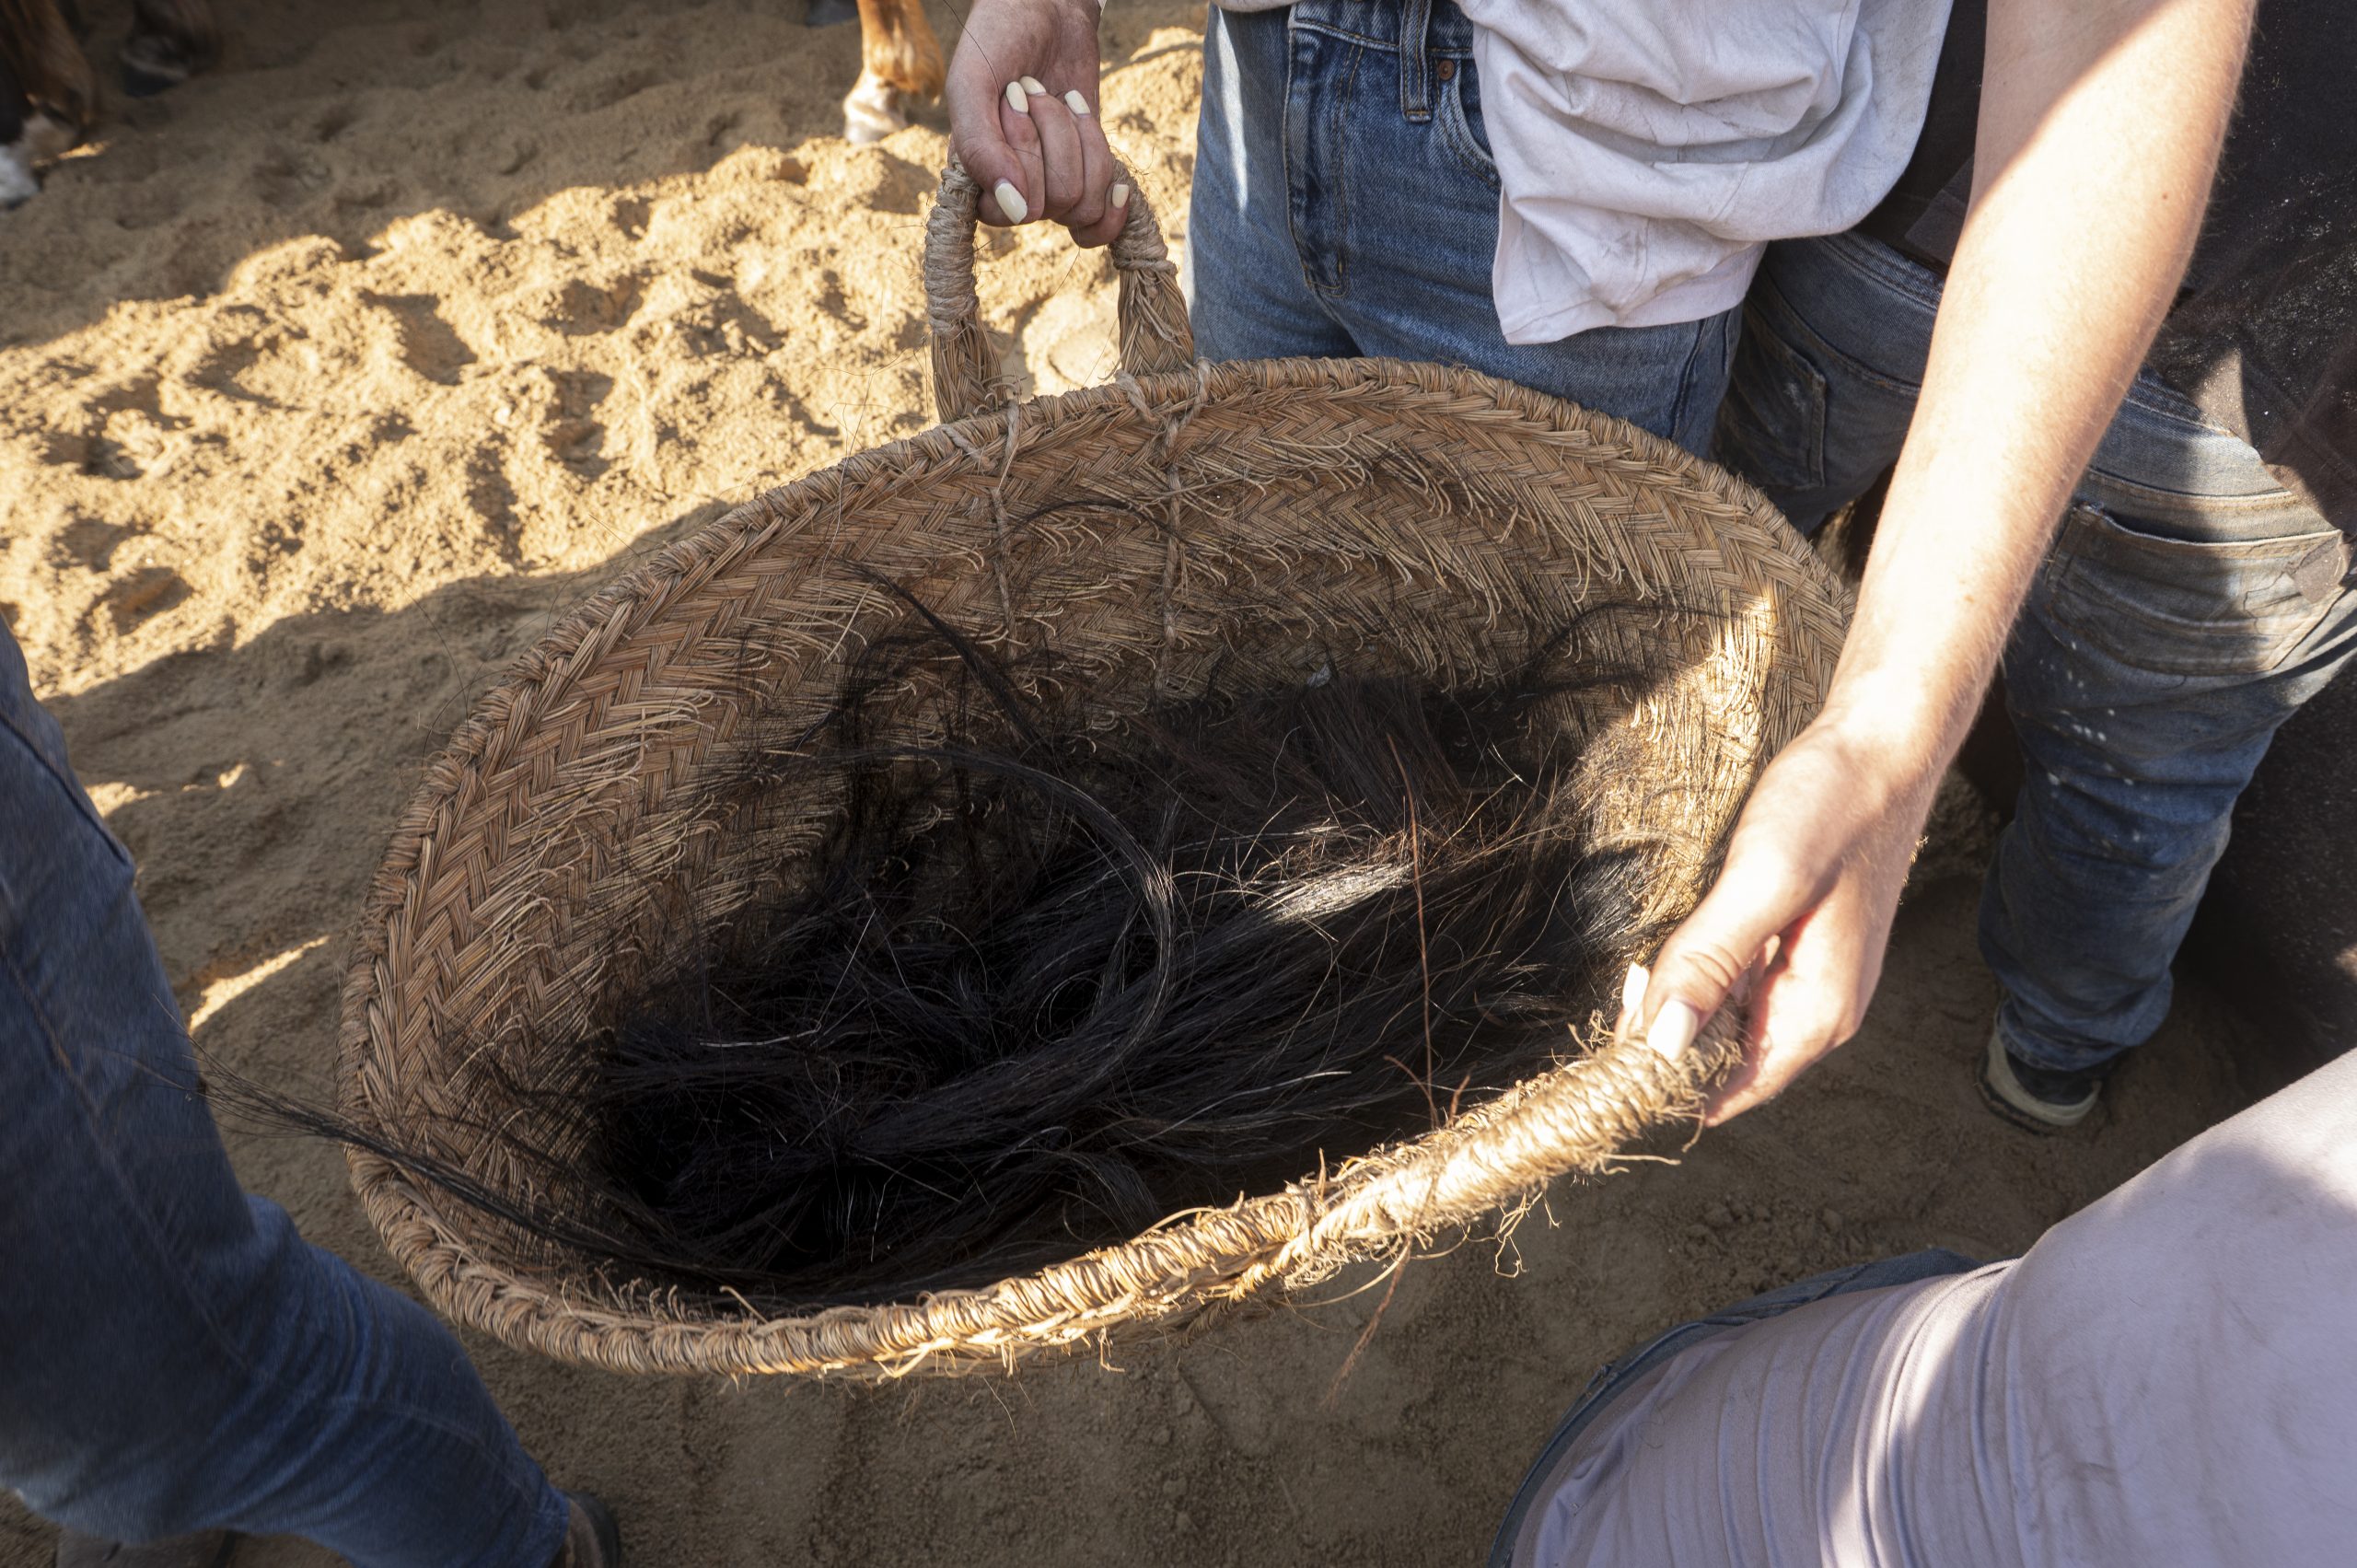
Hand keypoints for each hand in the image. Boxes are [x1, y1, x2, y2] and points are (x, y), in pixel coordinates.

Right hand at [946, 0, 1128, 245]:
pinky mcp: (1085, 178)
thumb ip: (978, 148)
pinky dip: (1108, 183)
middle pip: (1053, 203)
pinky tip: (1109, 169)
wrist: (1045, 9)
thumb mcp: (974, 83)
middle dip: (1054, 137)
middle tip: (1035, 91)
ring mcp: (1049, 188)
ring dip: (1080, 142)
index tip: (1011, 100)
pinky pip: (1103, 211)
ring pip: (1082, 204)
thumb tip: (1018, 212)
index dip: (1023, 156)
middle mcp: (1009, 191)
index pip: (1010, 211)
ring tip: (1061, 102)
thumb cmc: (998, 41)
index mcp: (972, 178)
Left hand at [1622, 707, 1942, 1124]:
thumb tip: (1662, 1045)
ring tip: (1635, 970)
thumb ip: (1710, 963)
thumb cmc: (1832, 805)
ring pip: (1722, 1021)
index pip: (1729, 1091)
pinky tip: (1666, 951)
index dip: (1666, 1084)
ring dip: (1674, 1006)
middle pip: (1722, 1061)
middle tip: (1623, 989)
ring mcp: (1805, 978)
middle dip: (1663, 1040)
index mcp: (1817, 1012)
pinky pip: (1732, 984)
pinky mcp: (1792, 945)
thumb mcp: (1764, 881)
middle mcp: (1816, 1009)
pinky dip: (1694, 976)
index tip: (1608, 1062)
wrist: (1879, 744)